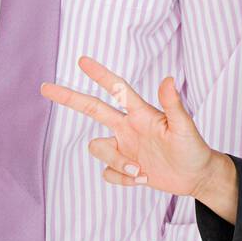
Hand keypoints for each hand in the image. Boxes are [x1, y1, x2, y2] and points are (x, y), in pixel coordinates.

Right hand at [41, 56, 215, 198]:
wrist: (196, 176)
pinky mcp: (123, 167)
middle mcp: (128, 127)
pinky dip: (122, 179)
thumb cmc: (193, 148)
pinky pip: (108, 173)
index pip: (117, 90)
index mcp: (141, 114)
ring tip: (141, 171)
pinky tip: (142, 179)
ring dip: (116, 163)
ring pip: (98, 148)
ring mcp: (124, 147)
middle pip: (92, 109)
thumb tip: (168, 79)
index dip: (100, 75)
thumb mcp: (185, 128)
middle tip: (45, 87)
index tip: (82, 61)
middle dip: (69, 98)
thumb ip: (174, 105)